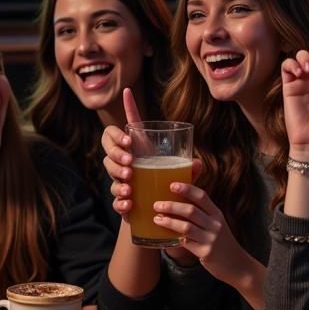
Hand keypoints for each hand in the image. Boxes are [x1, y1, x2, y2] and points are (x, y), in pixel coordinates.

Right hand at [103, 88, 198, 260]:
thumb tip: (197, 162)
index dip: (130, 107)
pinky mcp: (121, 199)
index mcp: (142, 151)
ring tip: (130, 188)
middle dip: (117, 154)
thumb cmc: (168, 191)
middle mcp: (127, 161)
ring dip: (118, 177)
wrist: (156, 218)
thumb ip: (187, 172)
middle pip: (112, 148)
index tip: (129, 91)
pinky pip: (115, 197)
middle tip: (131, 165)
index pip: (133, 125)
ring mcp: (121, 179)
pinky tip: (129, 203)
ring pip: (111, 172)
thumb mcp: (180, 180)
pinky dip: (121, 201)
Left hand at [149, 182, 253, 285]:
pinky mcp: (205, 252)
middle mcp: (215, 225)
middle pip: (191, 210)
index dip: (187, 189)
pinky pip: (185, 243)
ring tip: (157, 218)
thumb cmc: (222, 242)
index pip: (202, 197)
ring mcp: (211, 239)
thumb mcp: (216, 225)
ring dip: (169, 221)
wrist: (237, 265)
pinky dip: (173, 238)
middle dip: (172, 206)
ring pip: (186, 227)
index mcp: (217, 214)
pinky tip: (163, 235)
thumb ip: (202, 214)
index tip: (172, 185)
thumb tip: (178, 202)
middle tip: (157, 204)